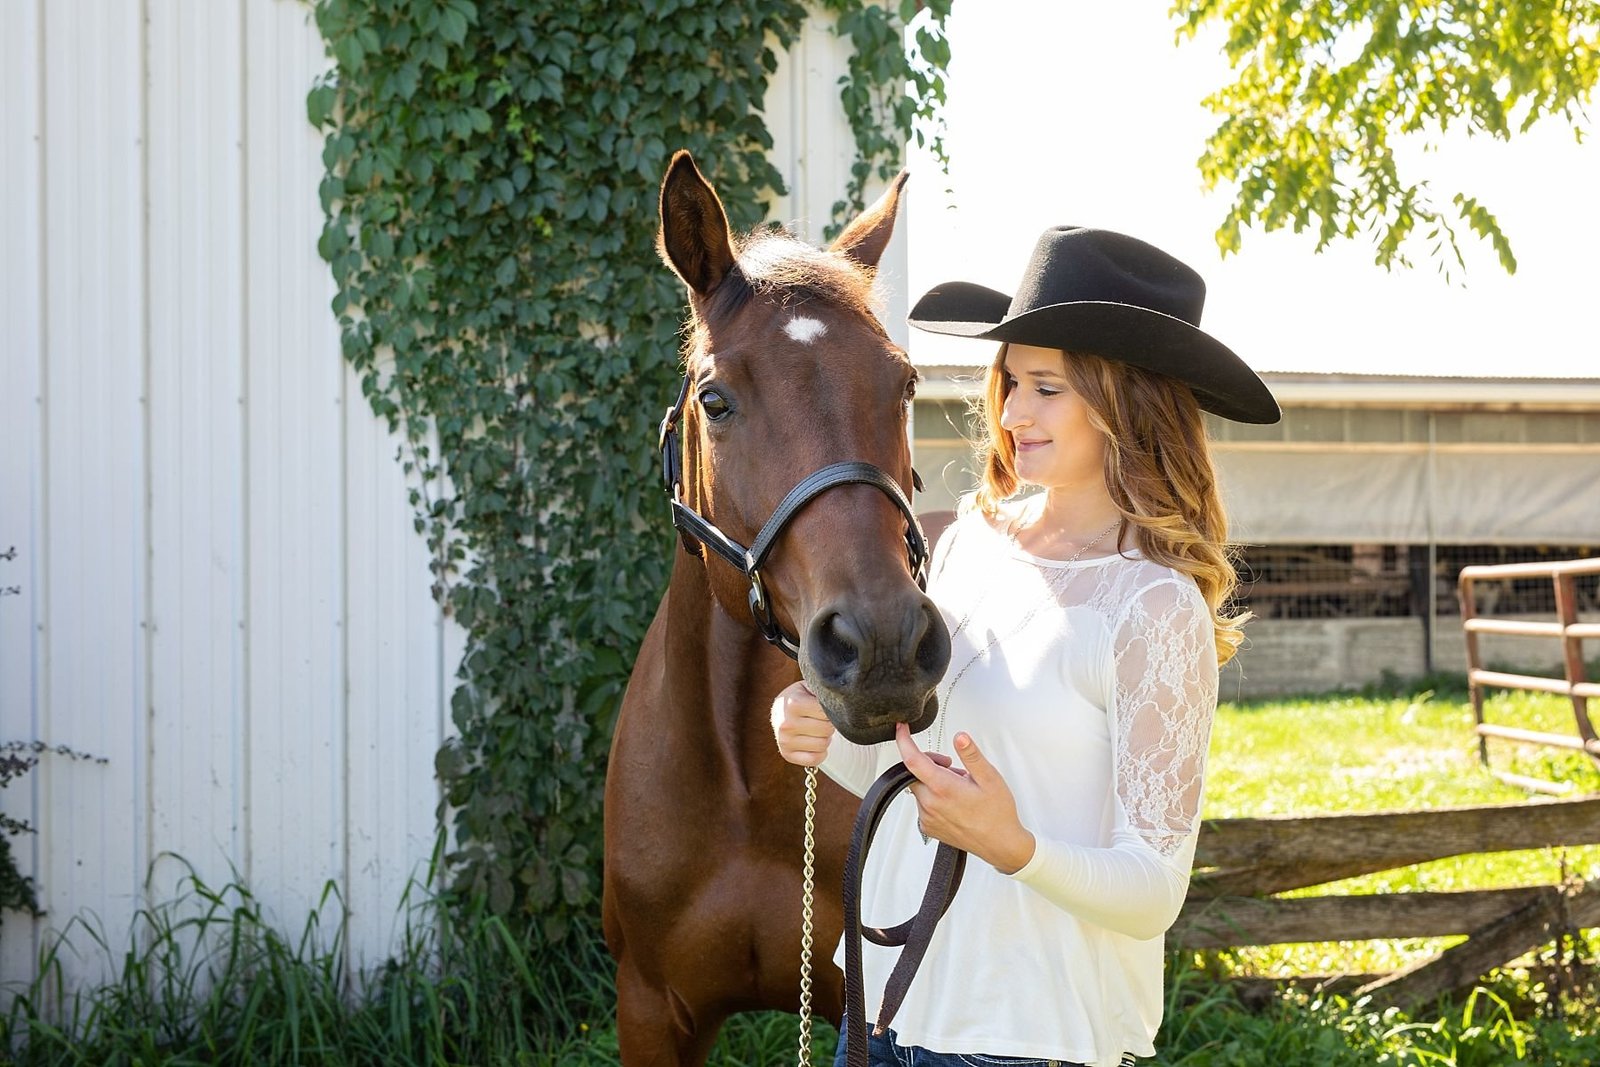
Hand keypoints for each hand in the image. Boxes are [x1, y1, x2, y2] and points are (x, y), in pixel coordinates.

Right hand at [771, 680, 834, 766]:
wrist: (779, 711)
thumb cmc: (800, 697)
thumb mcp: (808, 687)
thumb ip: (823, 690)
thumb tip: (844, 694)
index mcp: (793, 704)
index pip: (827, 712)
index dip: (831, 710)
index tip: (825, 707)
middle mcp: (787, 723)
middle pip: (827, 729)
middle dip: (829, 724)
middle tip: (822, 719)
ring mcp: (785, 741)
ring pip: (823, 745)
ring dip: (825, 738)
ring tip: (817, 729)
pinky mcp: (787, 754)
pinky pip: (815, 759)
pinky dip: (820, 753)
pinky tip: (815, 742)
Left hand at [895, 723, 1035, 874]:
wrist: (1001, 845)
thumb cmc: (998, 813)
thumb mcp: (990, 778)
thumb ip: (971, 755)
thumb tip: (960, 736)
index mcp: (943, 788)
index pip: (912, 760)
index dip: (903, 741)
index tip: (901, 728)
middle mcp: (930, 804)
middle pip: (914, 773)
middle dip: (930, 764)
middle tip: (954, 768)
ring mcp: (927, 818)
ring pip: (919, 788)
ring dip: (933, 781)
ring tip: (959, 789)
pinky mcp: (928, 827)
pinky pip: (922, 804)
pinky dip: (933, 797)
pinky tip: (954, 802)